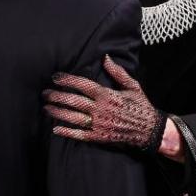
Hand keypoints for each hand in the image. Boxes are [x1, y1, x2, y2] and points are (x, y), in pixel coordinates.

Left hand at [43, 55, 165, 151]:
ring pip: (73, 117)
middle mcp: (101, 109)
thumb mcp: (132, 86)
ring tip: (46, 108)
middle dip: (57, 96)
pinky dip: (67, 132)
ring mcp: (99, 124)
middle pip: (74, 101)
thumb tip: (105, 58)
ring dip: (58, 112)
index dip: (67, 80)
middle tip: (45, 93)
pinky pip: (80, 135)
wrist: (150, 130)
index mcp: (107, 94)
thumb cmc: (141, 105)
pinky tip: (56, 129)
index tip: (55, 77)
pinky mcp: (100, 137)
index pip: (83, 85)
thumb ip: (117, 72)